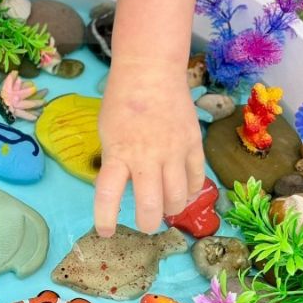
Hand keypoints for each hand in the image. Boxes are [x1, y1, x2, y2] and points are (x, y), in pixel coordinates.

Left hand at [94, 60, 204, 235]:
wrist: (150, 71)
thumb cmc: (121, 100)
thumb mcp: (107, 132)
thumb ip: (116, 160)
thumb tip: (125, 187)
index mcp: (118, 152)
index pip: (108, 194)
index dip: (105, 219)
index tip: (106, 231)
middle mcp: (146, 156)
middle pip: (150, 206)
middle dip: (147, 223)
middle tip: (144, 224)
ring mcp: (173, 152)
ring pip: (178, 198)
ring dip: (171, 210)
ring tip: (166, 208)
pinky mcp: (193, 144)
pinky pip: (196, 179)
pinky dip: (190, 192)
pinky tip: (184, 193)